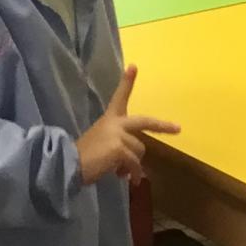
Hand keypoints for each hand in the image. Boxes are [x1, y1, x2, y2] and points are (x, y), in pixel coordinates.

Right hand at [77, 65, 180, 183]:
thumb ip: (118, 144)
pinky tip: (125, 179)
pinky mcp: (120, 148)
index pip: (119, 97)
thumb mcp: (101, 144)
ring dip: (134, 165)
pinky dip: (132, 173)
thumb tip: (132, 164)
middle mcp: (115, 123)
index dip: (126, 82)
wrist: (68, 164)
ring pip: (139, 149)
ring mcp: (118, 134)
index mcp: (108, 119)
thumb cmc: (81, 156)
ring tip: (122, 173)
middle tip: (177, 128)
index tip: (133, 67)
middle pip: (144, 121)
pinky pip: (134, 163)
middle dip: (162, 125)